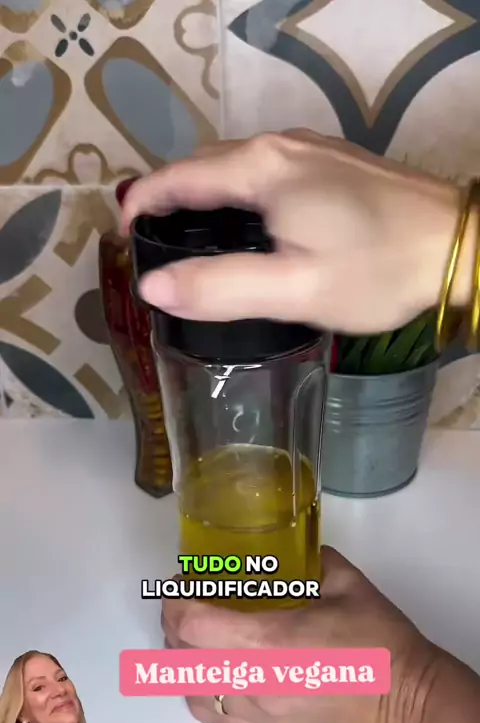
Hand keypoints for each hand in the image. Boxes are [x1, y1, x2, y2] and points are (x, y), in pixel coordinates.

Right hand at [121, 130, 471, 333]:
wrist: (459, 243)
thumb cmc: (375, 269)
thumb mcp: (294, 289)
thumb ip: (220, 288)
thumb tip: (152, 287)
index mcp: (260, 169)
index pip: (177, 178)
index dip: (141, 205)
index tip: (126, 242)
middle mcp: (280, 146)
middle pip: (204, 166)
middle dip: (171, 200)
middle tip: (157, 248)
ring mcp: (311, 150)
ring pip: (237, 166)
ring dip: (207, 196)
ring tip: (195, 241)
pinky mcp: (334, 163)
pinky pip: (267, 170)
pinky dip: (241, 194)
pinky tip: (251, 228)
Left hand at [161, 547, 437, 722]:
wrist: (409, 702)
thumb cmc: (379, 640)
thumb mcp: (348, 583)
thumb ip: (314, 560)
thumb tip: (295, 551)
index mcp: (267, 640)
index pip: (192, 622)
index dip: (176, 599)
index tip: (183, 581)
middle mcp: (251, 681)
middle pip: (182, 653)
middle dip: (174, 622)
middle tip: (188, 599)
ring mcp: (256, 713)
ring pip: (190, 688)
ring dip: (182, 658)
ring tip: (197, 635)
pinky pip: (213, 718)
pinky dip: (198, 693)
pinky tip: (209, 676)